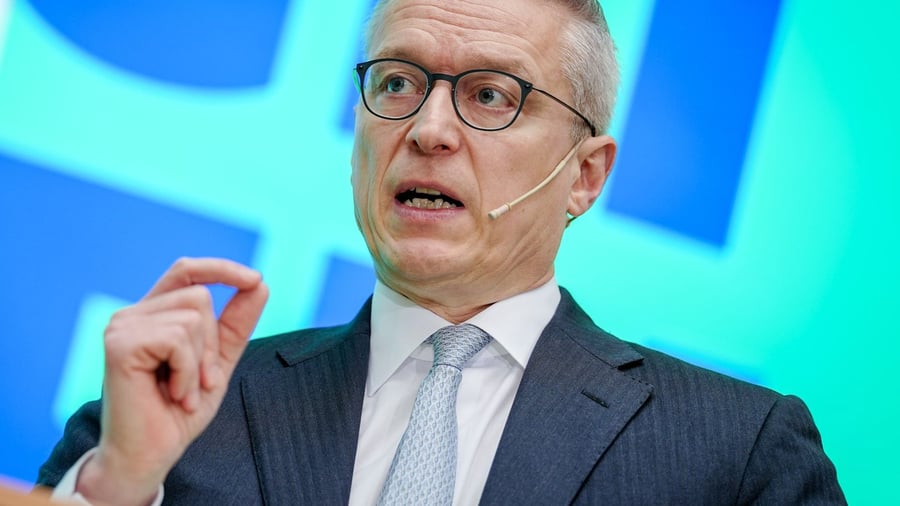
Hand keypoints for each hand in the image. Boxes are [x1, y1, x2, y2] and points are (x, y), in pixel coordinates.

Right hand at [75, 258, 268, 505]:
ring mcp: (122, 326)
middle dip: (211, 343)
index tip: (256, 279)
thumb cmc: (178, 411)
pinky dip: (186, 372)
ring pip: (192, 317)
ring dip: (199, 362)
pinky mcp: (120, 343)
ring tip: (180, 390)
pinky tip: (170, 393)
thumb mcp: (218, 361)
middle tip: (196, 381)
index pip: (187, 271)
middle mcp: (133, 313)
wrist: (151, 454)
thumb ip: (236, 324)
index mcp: (154, 313)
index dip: (221, 268)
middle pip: (199, 295)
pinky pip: (178, 339)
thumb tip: (260, 283)